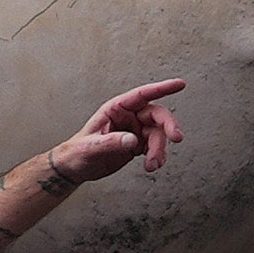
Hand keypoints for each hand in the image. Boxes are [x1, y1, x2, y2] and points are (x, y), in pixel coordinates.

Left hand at [52, 81, 190, 191]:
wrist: (74, 168)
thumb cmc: (77, 152)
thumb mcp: (90, 147)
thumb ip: (111, 142)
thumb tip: (133, 140)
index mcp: (116, 109)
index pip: (142, 95)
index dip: (162, 88)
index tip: (179, 84)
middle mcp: (128, 117)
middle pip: (156, 116)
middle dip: (168, 126)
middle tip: (176, 138)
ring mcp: (134, 130)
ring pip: (158, 134)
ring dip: (159, 149)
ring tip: (153, 165)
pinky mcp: (137, 144)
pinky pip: (154, 147)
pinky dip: (157, 156)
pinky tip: (153, 165)